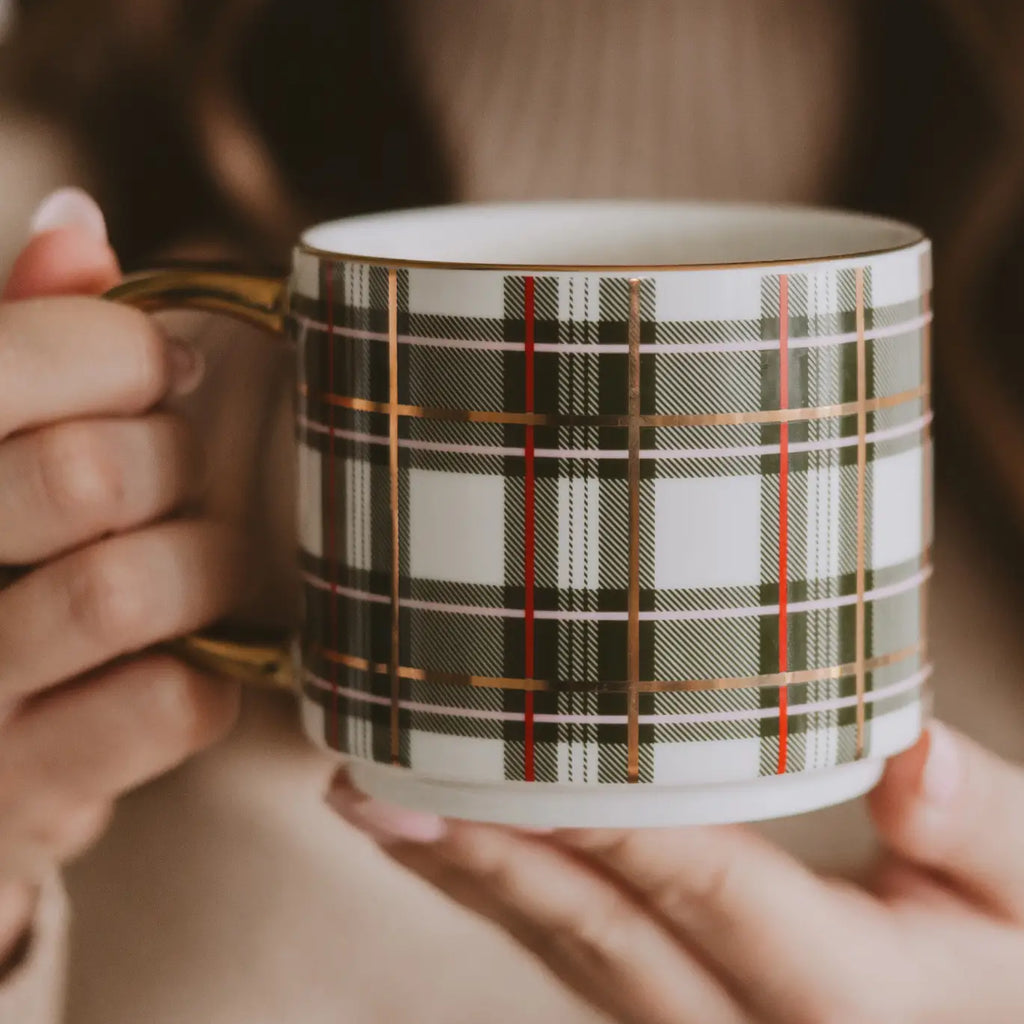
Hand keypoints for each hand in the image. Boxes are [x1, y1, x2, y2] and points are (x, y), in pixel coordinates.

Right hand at [0, 190, 244, 954]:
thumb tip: (80, 223)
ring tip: (206, 564)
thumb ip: (18, 342)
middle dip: (168, 461)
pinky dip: (211, 677)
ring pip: (122, 591)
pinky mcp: (20, 802)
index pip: (8, 361)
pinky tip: (195, 665)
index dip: (118, 348)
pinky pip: (172, 703)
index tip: (172, 367)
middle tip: (180, 472)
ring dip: (205, 566)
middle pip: (84, 475)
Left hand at [328, 722, 1023, 1023]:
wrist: (984, 1015)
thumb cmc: (1011, 954)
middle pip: (594, 931)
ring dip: (467, 875)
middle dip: (481, 854)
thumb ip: (981, 825)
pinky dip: (503, 897)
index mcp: (843, 997)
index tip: (498, 751)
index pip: (698, 879)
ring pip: (566, 953)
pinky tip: (449, 844)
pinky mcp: (682, 1014)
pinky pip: (575, 958)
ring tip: (375, 802)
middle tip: (371, 785)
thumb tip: (909, 754)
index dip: (598, 815)